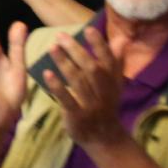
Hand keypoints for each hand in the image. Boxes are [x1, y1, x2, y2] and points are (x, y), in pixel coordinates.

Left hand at [44, 27, 126, 147]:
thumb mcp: (114, 85)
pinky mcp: (78, 117)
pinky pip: (67, 100)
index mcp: (113, 83)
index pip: (109, 61)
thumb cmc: (106, 105)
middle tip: (60, 35)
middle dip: (76, 50)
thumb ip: (115, 62)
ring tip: (51, 47)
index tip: (89, 29)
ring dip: (64, 63)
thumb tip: (122, 39)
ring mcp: (92, 106)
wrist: (104, 139)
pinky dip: (57, 87)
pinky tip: (46, 73)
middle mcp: (104, 93)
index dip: (100, 45)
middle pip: (92, 69)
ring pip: (78, 82)